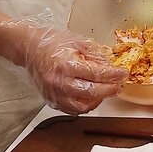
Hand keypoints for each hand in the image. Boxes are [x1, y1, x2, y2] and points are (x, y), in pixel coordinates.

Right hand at [0, 12, 126, 114]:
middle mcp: (58, 82)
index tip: (123, 73)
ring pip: (82, 106)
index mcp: (65, 65)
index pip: (95, 74)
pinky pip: (72, 110)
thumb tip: (111, 66)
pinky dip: (85, 105)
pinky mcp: (51, 101)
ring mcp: (54, 94)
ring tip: (107, 91)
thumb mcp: (78, 41)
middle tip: (119, 84)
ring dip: (98, 100)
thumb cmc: (52, 43)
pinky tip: (92, 97)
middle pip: (91, 92)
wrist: (30, 49)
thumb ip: (95, 55)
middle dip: (109, 89)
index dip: (113, 75)